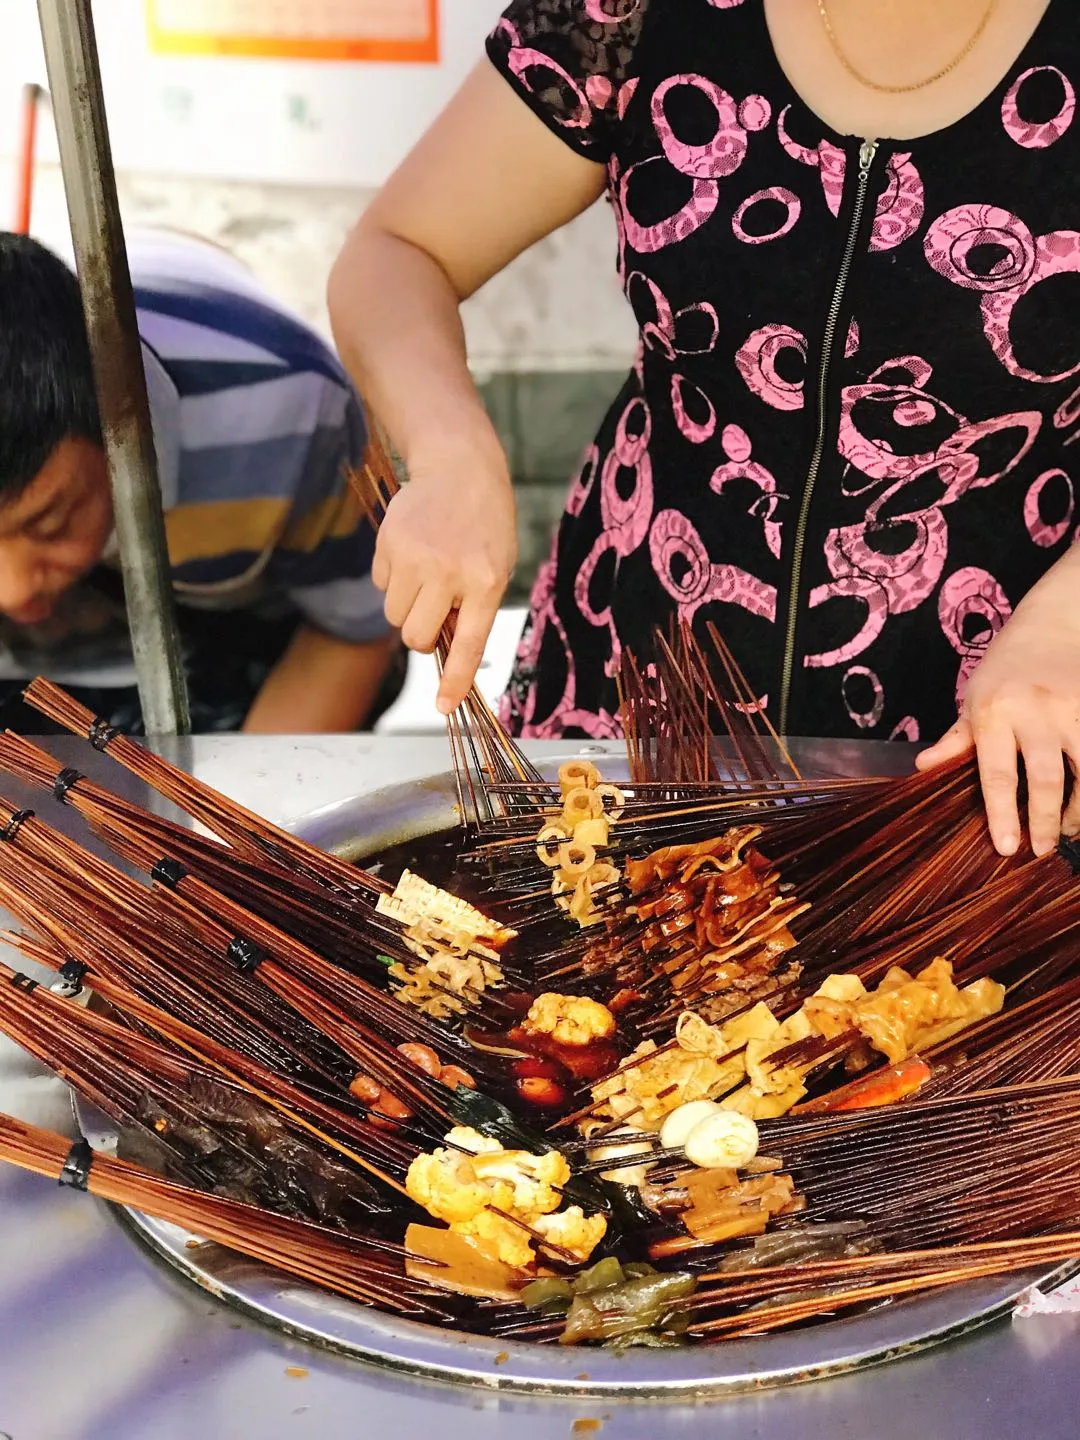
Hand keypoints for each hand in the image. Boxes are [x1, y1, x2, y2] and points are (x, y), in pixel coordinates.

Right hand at [372, 441, 516, 713]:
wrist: (459, 468)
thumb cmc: (483, 526)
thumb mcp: (496, 567)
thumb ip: (474, 609)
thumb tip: (443, 650)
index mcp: (487, 582)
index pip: (468, 643)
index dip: (454, 680)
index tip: (444, 707)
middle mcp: (450, 572)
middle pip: (417, 637)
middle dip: (422, 635)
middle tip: (436, 612)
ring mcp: (416, 557)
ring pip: (395, 615)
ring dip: (408, 606)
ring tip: (428, 574)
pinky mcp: (389, 543)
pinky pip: (381, 586)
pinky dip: (394, 579)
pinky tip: (413, 553)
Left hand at [917, 607, 1079, 858]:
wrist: (1055, 624)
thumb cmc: (1006, 669)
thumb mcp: (973, 699)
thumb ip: (956, 739)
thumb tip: (923, 768)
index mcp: (994, 712)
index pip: (997, 773)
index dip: (1003, 815)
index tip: (1007, 848)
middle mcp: (1036, 710)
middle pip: (1046, 777)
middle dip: (1045, 819)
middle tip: (1041, 849)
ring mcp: (1073, 708)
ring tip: (1069, 831)